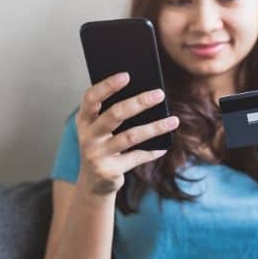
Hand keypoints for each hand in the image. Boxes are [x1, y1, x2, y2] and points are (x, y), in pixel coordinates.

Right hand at [75, 72, 179, 196]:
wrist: (93, 183)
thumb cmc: (102, 145)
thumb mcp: (101, 129)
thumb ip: (113, 112)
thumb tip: (147, 95)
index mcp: (84, 120)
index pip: (91, 98)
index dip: (107, 86)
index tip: (127, 75)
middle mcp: (87, 136)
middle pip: (114, 114)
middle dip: (139, 102)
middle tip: (159, 94)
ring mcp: (97, 154)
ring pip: (130, 136)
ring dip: (154, 127)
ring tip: (174, 120)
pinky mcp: (109, 170)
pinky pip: (136, 157)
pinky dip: (151, 152)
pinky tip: (163, 147)